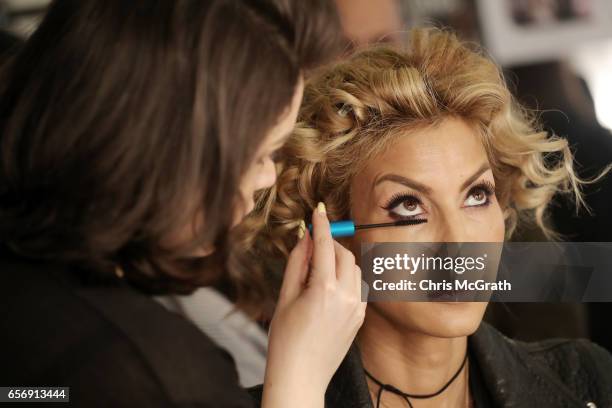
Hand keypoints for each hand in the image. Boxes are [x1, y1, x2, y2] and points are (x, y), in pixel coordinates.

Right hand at [262, 202, 365, 407]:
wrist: (300, 376)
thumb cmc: (285, 340)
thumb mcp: (285, 297)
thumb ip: (297, 264)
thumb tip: (304, 238)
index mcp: (324, 289)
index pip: (326, 246)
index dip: (322, 225)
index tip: (319, 210)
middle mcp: (346, 296)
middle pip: (345, 254)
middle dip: (331, 244)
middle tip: (312, 245)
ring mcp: (356, 308)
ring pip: (355, 269)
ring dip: (340, 261)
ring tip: (317, 271)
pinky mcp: (360, 318)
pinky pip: (358, 286)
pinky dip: (346, 278)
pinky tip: (329, 287)